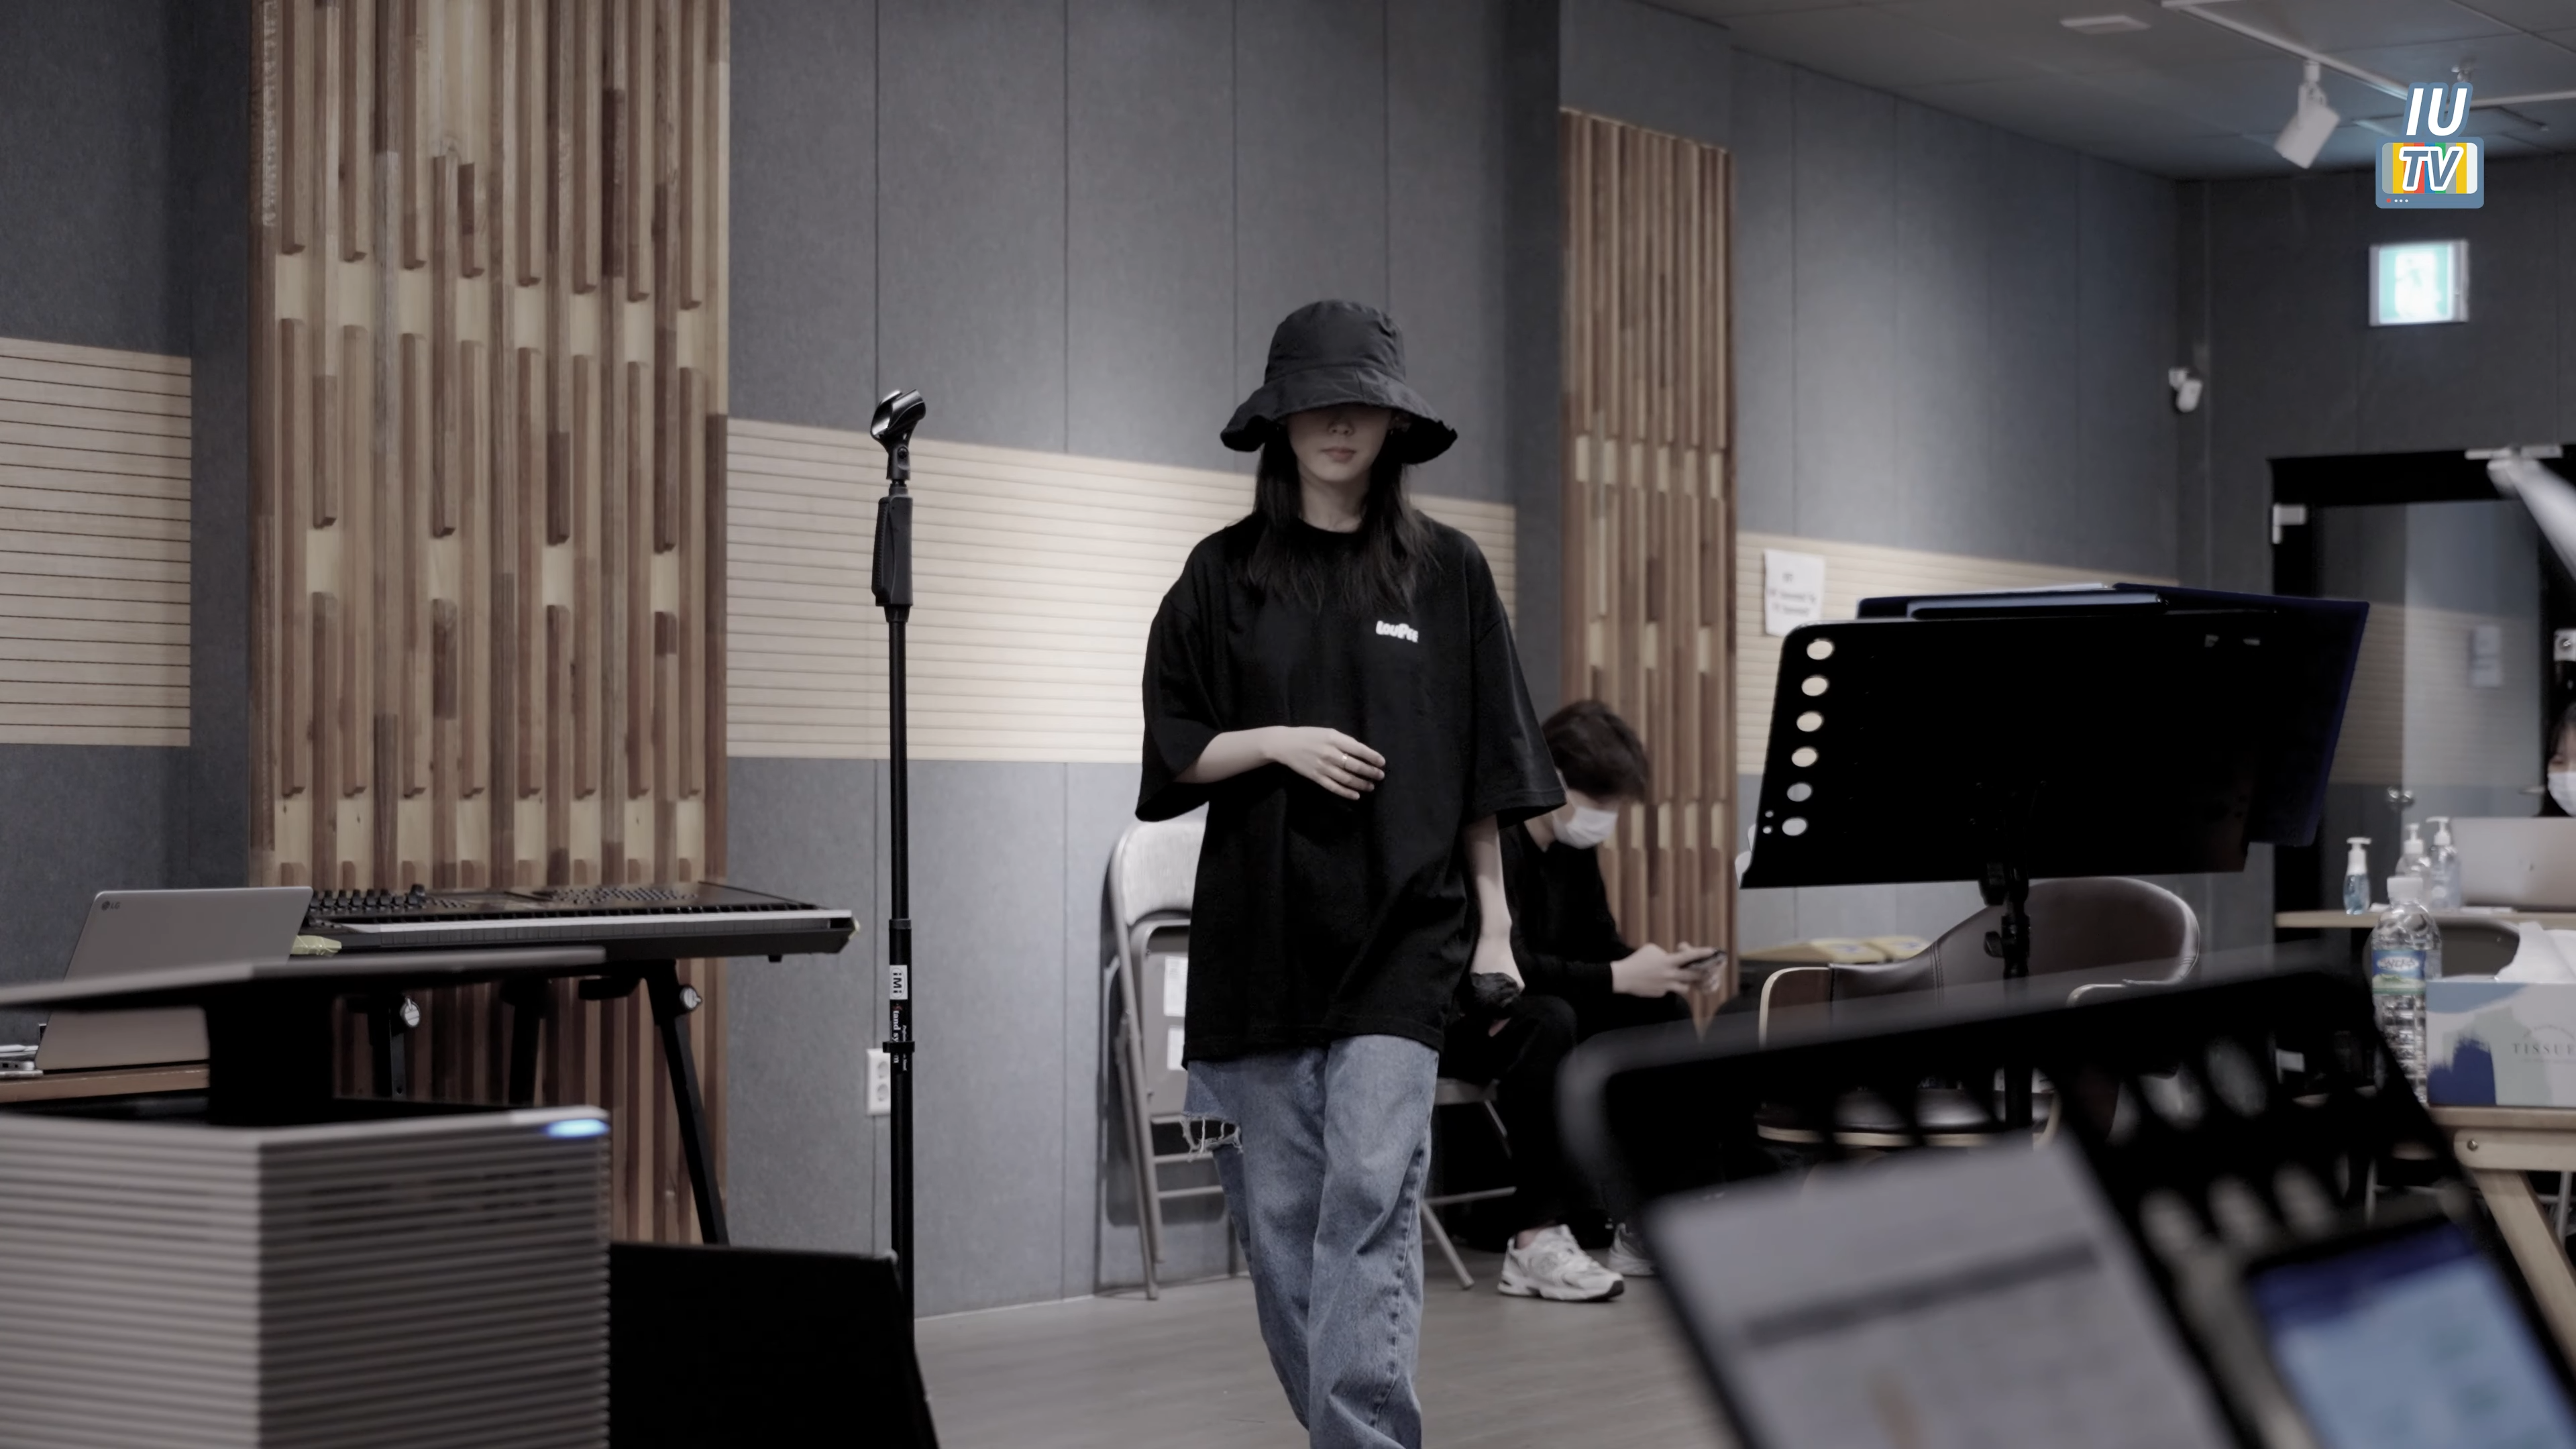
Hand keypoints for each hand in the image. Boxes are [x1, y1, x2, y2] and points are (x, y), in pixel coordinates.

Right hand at [1263, 726, 1384, 799]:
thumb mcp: (1328, 732)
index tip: (1382, 763)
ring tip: (1371, 786)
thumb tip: (1362, 752)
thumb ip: (1344, 741)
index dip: (1372, 757)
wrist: (1285, 744)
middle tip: (1380, 776)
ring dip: (1361, 784)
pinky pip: (1334, 787)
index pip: (1359, 749)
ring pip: (1347, 779)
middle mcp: (1330, 754)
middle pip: (1355, 766)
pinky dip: (1347, 793)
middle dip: (1370, 772)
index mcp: (1334, 739)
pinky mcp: (1316, 778)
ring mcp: (1323, 767)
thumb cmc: (1309, 736)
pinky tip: (1356, 795)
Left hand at [1472, 931, 1522, 1033]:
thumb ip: (1472, 998)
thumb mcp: (1476, 980)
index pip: (1506, 1014)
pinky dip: (1495, 998)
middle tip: (1480, 1024)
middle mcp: (1517, 987)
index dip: (1497, 1025)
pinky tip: (1485, 1000)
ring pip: (1504, 1000)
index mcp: (1513, 990)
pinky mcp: (1510, 974)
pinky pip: (1504, 992)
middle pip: (1505, 1008)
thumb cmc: (1484, 958)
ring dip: (1493, 1007)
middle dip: (1492, 1017)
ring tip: (1480, 1013)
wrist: (1493, 936)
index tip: (1489, 1034)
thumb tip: (1465, 1014)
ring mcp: (1515, 980)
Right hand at [1612, 942, 1710, 998]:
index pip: (1689, 957)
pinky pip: (1670, 990)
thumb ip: (1665, 953)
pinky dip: (1669, 986)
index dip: (1702, 953)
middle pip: (1693, 976)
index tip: (1712, 951)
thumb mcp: (1651, 949)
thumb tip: (1671, 957)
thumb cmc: (1637, 960)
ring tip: (1683, 978)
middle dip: (1703, 973)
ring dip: (1687, 983)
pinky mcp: (1661, 993)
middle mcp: (1670, 975)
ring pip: (1685, 988)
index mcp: (1668, 961)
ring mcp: (1666, 986)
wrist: (1624, 977)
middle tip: (1709, 971)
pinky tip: (1660, 982)